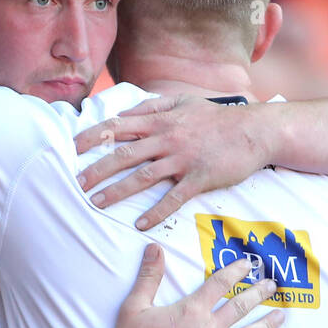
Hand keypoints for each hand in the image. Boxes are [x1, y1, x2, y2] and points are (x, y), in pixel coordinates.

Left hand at [75, 94, 272, 230]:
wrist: (254, 130)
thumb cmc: (216, 118)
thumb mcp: (183, 102)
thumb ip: (153, 105)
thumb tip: (124, 113)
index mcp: (161, 119)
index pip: (118, 126)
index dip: (93, 136)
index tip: (72, 148)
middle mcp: (167, 138)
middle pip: (124, 154)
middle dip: (97, 168)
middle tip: (76, 183)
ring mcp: (183, 159)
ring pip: (143, 176)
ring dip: (118, 191)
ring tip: (96, 202)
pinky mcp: (199, 178)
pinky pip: (173, 198)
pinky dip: (156, 212)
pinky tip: (140, 224)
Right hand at [98, 246, 283, 327]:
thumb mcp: (134, 306)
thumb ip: (149, 276)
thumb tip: (155, 247)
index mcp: (192, 310)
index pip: (219, 284)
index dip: (235, 271)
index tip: (248, 264)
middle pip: (240, 307)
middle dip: (258, 293)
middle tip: (272, 286)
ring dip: (266, 325)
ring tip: (280, 317)